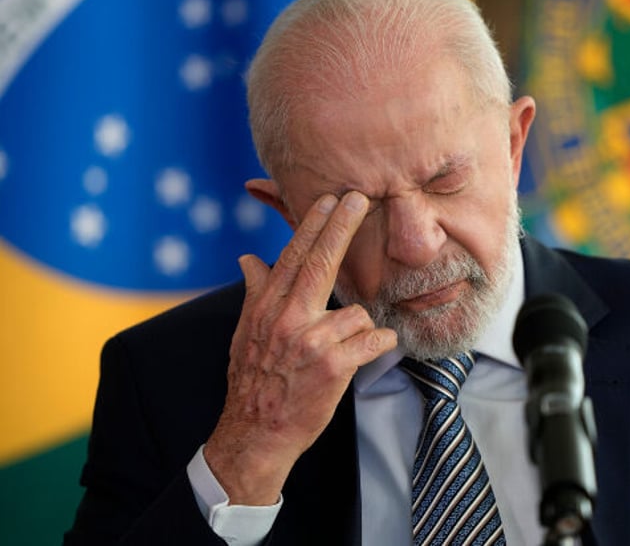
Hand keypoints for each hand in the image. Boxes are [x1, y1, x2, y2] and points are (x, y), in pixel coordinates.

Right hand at [204, 191, 396, 504]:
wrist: (256, 434)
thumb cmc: (254, 381)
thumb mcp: (245, 334)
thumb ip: (254, 292)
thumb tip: (249, 258)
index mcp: (266, 308)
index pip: (292, 257)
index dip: (312, 225)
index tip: (328, 199)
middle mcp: (287, 318)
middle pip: (321, 262)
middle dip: (342, 226)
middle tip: (360, 199)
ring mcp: (311, 341)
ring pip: (357, 312)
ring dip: (359, 328)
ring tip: (343, 348)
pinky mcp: (334, 366)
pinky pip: (374, 339)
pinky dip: (380, 343)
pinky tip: (374, 349)